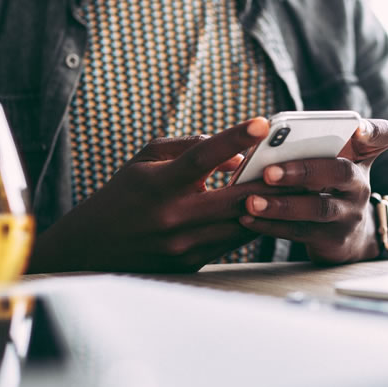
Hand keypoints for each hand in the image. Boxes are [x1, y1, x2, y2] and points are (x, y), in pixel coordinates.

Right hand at [27, 118, 274, 273]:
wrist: (92, 249)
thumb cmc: (124, 195)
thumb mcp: (145, 160)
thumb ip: (189, 148)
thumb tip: (236, 155)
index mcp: (158, 184)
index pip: (202, 156)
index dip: (234, 137)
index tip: (262, 123)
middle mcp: (172, 216)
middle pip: (235, 197)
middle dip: (269, 180)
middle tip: (295, 164)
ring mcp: (183, 244)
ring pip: (241, 223)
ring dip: (267, 205)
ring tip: (291, 187)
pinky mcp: (191, 263)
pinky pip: (232, 242)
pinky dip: (250, 224)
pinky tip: (266, 210)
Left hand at [239, 118, 387, 263]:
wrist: (346, 235)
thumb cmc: (328, 185)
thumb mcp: (333, 159)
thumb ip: (314, 142)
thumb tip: (261, 134)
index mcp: (360, 156)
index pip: (382, 136)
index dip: (372, 131)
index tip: (357, 128)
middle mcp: (360, 184)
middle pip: (340, 173)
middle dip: (304, 171)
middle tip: (269, 171)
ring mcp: (350, 214)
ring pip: (318, 209)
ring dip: (282, 206)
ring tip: (251, 201)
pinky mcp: (334, 240)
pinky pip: (301, 232)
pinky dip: (272, 226)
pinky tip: (247, 219)